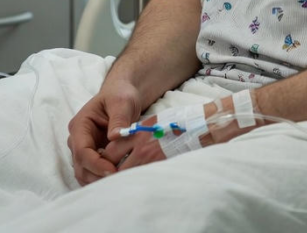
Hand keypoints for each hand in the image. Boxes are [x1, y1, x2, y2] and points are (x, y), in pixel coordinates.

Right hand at [67, 79, 142, 185]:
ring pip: (84, 173)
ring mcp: (83, 149)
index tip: (112, 171)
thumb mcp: (122, 102)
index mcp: (80, 125)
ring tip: (119, 180)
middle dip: (97, 176)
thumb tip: (114, 137)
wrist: (122, 95)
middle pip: (80, 166)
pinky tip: (118, 177)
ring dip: (99, 180)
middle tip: (118, 180)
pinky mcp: (92, 156)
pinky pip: (93, 172)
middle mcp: (77, 140)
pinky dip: (102, 178)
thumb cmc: (120, 95)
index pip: (82, 151)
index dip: (96, 164)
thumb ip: (119, 119)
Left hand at [101, 96, 242, 172]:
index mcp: (138, 131)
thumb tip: (123, 141)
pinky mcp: (161, 166)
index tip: (106, 162)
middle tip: (109, 176)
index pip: (111, 149)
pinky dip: (137, 182)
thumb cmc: (178, 121)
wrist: (201, 125)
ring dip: (122, 178)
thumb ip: (138, 132)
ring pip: (127, 173)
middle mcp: (141, 144)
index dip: (106, 158)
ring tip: (120, 183)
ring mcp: (151, 157)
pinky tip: (137, 184)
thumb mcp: (155, 120)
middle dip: (110, 171)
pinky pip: (143, 178)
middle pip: (114, 164)